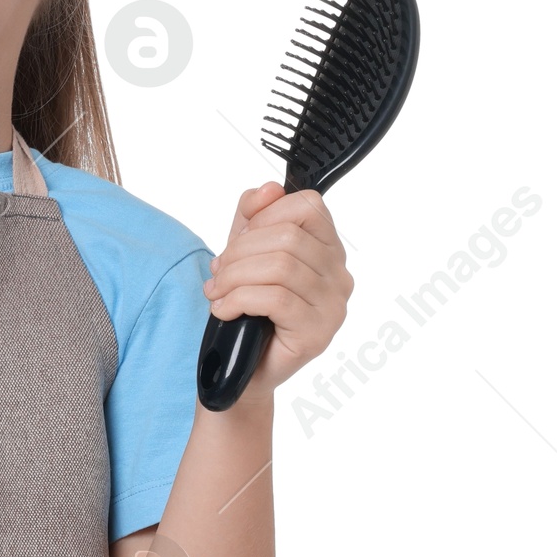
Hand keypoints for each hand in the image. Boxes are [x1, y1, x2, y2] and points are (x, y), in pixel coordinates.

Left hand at [202, 182, 351, 393]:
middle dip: (239, 252)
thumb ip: (253, 216)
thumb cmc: (245, 311)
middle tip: (218, 275)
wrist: (238, 368)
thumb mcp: (243, 253)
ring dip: (234, 278)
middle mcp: (339, 277)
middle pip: (288, 237)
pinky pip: (275, 299)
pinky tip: (224, 310)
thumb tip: (269, 188)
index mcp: (327, 251)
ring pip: (280, 266)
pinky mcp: (317, 334)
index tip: (237, 242)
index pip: (308, 206)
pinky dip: (238, 299)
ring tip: (218, 294)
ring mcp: (333, 307)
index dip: (264, 217)